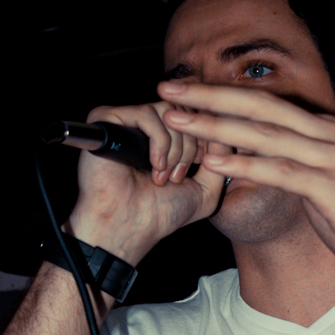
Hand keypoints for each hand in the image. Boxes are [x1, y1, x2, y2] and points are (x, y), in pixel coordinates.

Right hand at [67, 98, 230, 265]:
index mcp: (165, 135)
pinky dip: (159, 142)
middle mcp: (147, 123)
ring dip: (175, 148)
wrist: (130, 226)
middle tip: (180, 176)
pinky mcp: (108, 118)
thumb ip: (222, 157)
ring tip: (165, 176)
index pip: (195, 112)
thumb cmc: (161, 213)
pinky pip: (148, 113)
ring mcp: (127, 119)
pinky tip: (154, 166)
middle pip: (185, 108)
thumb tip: (225, 127)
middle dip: (191, 145)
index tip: (201, 163)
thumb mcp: (207, 188)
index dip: (205, 135)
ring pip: (169, 111)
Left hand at [159, 80, 334, 295]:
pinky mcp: (333, 187)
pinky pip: (281, 171)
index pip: (265, 105)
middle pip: (260, 108)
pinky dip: (246, 163)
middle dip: (210, 97)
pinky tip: (214, 160)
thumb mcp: (322, 188)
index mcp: (323, 132)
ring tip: (180, 122)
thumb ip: (295, 169)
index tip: (182, 92)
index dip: (221, 95)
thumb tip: (262, 163)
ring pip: (266, 135)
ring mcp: (332, 158)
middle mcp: (328, 135)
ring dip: (218, 126)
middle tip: (168, 90)